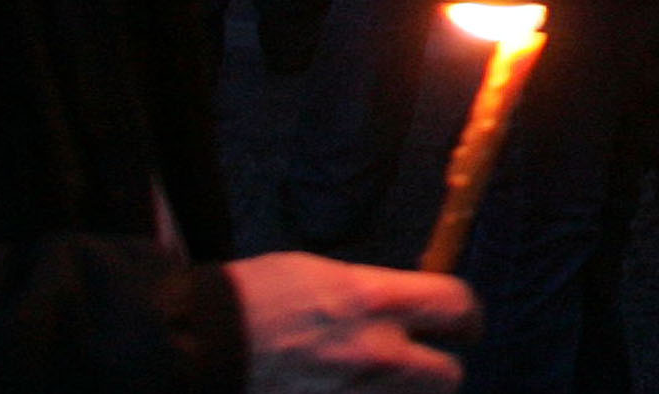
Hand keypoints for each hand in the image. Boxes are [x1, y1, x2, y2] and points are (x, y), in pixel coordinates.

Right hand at [227, 253, 475, 392]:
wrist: (193, 346)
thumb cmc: (250, 299)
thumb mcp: (321, 275)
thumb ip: (371, 294)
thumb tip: (402, 305)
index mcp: (372, 301)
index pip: (457, 305)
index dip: (466, 316)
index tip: (461, 324)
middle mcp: (372, 353)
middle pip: (447, 377)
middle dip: (439, 371)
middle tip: (426, 365)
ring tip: (382, 384)